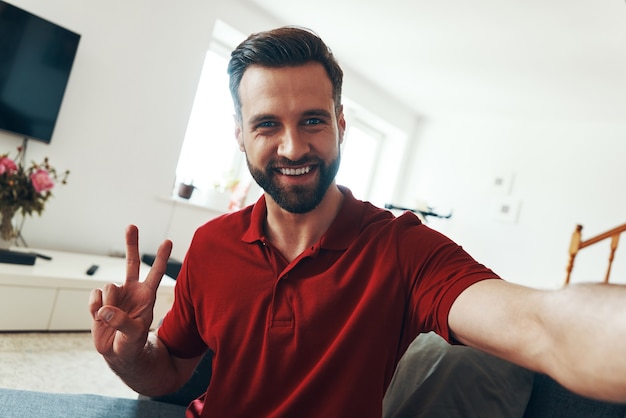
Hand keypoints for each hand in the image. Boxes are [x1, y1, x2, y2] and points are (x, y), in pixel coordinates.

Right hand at [89, 225, 172, 361]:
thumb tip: (105, 309)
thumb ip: (122, 322)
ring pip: (108, 286)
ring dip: (108, 303)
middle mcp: (132, 290)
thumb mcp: (134, 336)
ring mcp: (116, 294)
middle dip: (131, 244)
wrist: (117, 353)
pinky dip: (94, 308)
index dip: (161, 257)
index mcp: (147, 296)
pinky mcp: (99, 301)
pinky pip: (94, 296)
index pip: (156, 273)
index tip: (168, 241)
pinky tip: (99, 317)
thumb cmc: (133, 344)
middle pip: (132, 262)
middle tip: (132, 225)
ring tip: (112, 319)